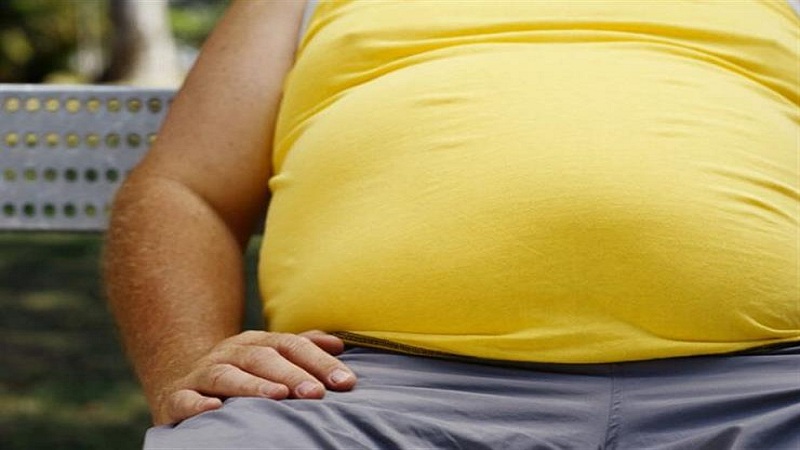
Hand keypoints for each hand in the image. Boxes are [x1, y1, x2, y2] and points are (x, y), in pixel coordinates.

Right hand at [154, 330, 355, 424]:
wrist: (182, 382)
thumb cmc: (241, 373)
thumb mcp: (271, 356)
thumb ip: (303, 348)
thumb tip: (339, 343)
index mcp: (256, 342)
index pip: (292, 345)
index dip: (319, 361)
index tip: (345, 382)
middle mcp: (229, 353)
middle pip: (262, 357)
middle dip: (292, 374)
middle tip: (316, 392)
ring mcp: (202, 373)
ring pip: (226, 374)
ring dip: (253, 385)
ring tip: (278, 397)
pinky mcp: (177, 397)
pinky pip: (186, 398)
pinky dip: (198, 403)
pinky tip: (214, 409)